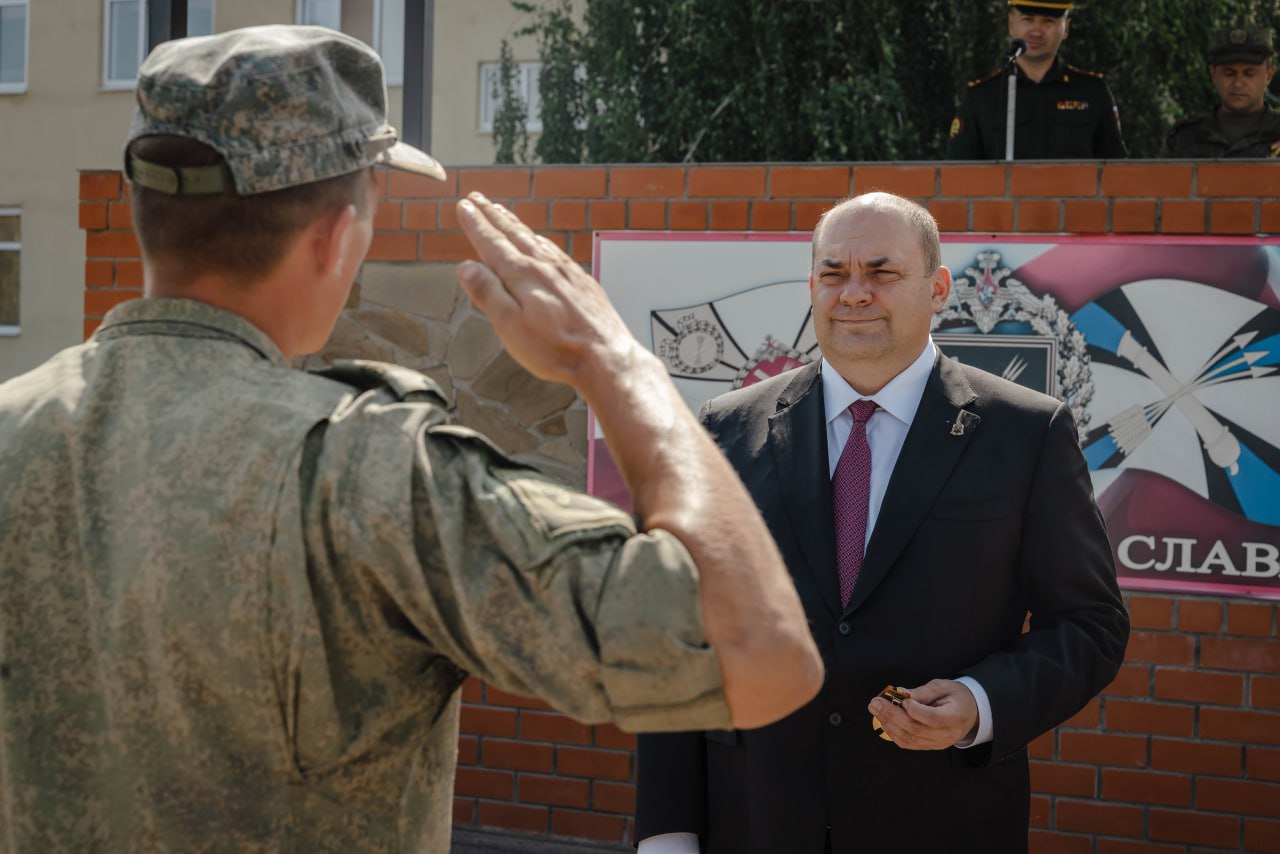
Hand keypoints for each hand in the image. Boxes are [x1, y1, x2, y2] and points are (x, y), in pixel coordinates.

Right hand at [453, 192, 639, 389]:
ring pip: (534, 239)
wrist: (606, 357)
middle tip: (476, 198)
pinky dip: (539, 239)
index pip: (492, 243)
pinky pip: (554, 250)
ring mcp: (566, 271)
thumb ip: (488, 294)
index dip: (475, 224)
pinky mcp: (581, 281)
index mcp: (523, 275)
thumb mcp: (511, 327)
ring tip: (501, 212)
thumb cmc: (556, 349)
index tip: (463, 206)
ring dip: (514, 223)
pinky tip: (539, 241)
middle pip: (513, 234)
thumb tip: (465, 266)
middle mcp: (545, 266)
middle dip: (491, 215)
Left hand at [867, 679, 977, 749]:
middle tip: (876, 702)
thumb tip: (900, 693)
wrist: (970, 712)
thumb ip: (923, 692)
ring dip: (888, 724)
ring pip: (909, 739)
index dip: (915, 710)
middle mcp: (946, 735)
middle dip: (892, 715)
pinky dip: (893, 732)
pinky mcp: (929, 746)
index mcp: (954, 717)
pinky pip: (908, 743)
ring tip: (876, 709)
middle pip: (915, 730)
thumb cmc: (957, 696)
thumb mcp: (943, 687)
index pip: (933, 719)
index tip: (901, 698)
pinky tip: (884, 720)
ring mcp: (937, 743)